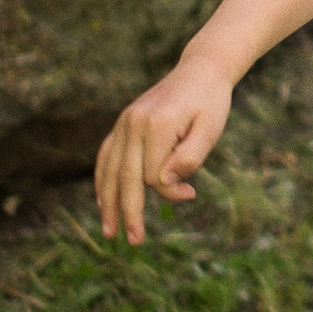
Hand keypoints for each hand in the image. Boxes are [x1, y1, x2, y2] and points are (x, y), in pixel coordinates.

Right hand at [94, 61, 234, 243]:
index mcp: (157, 125)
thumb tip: (165, 184)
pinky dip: (102, 179)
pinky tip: (102, 200)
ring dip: (108, 202)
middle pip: (126, 177)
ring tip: (109, 231)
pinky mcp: (123, 123)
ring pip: (110, 169)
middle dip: (128, 212)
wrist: (200, 70)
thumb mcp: (210, 129)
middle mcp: (134, 123)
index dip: (171, 192)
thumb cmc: (210, 103)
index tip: (191, 194)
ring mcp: (124, 122)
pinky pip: (106, 155)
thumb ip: (190, 157)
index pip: (154, 175)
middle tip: (133, 241)